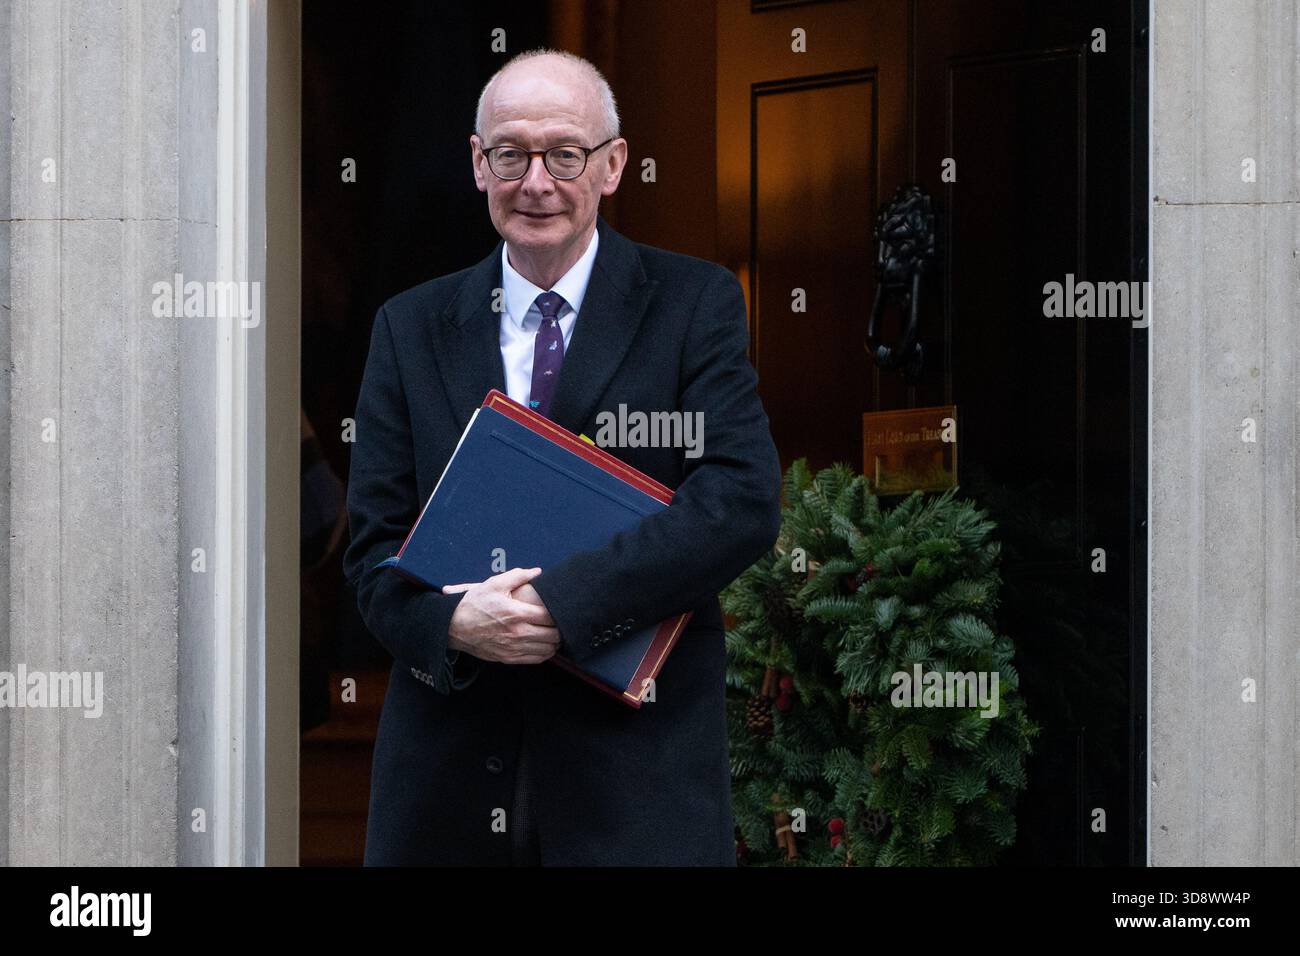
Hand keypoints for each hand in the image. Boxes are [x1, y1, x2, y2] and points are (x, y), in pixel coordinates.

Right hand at [445, 567, 559, 664]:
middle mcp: (518, 633)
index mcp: (516, 613)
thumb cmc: (474, 604)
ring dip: (554, 642)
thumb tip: (537, 571)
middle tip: (560, 621)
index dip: (558, 612)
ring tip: (554, 632)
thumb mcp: (494, 584)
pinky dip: (545, 652)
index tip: (560, 608)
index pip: (549, 616)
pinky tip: (544, 644)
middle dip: (560, 628)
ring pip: (547, 649)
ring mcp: (514, 648)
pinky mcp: (509, 658)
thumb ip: (518, 576)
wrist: (453, 626)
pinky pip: (536, 659)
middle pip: (553, 635)